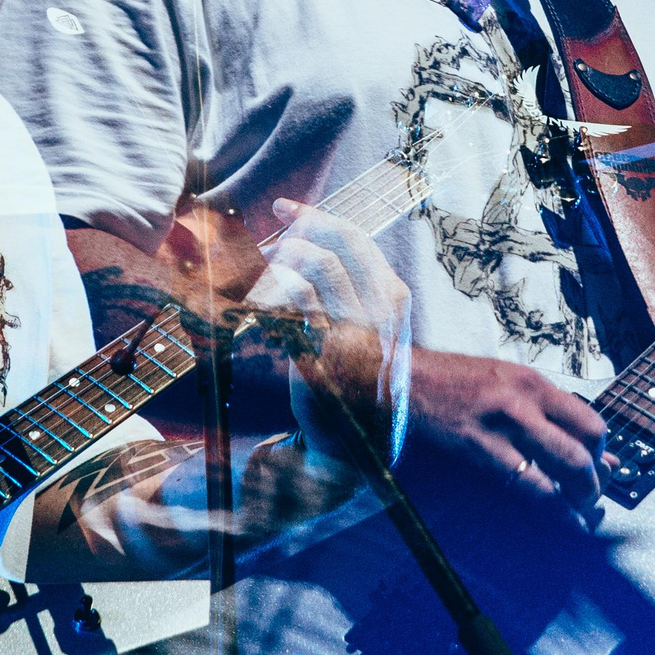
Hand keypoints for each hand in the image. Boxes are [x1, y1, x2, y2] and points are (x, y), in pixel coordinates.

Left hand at [251, 199, 414, 462]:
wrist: (355, 444)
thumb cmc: (357, 383)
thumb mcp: (373, 332)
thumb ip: (357, 292)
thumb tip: (319, 247)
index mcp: (395, 298)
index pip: (358, 240)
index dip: (320, 218)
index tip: (291, 210)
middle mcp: (384, 309)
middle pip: (343, 241)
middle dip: (306, 220)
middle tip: (277, 214)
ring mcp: (359, 328)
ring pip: (321, 264)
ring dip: (287, 253)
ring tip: (266, 259)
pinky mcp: (328, 349)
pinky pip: (299, 298)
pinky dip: (274, 285)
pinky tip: (259, 294)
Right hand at [406, 348, 606, 505]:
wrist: (409, 379)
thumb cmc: (457, 381)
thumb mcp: (509, 383)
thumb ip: (546, 411)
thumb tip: (579, 441)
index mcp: (534, 383)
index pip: (590, 421)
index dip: (600, 451)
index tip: (595, 465)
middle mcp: (526, 401)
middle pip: (582, 446)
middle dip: (595, 480)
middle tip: (592, 495)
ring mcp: (504, 425)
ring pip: (563, 466)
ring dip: (580, 495)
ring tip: (580, 510)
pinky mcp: (481, 448)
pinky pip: (528, 482)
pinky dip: (553, 506)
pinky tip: (562, 520)